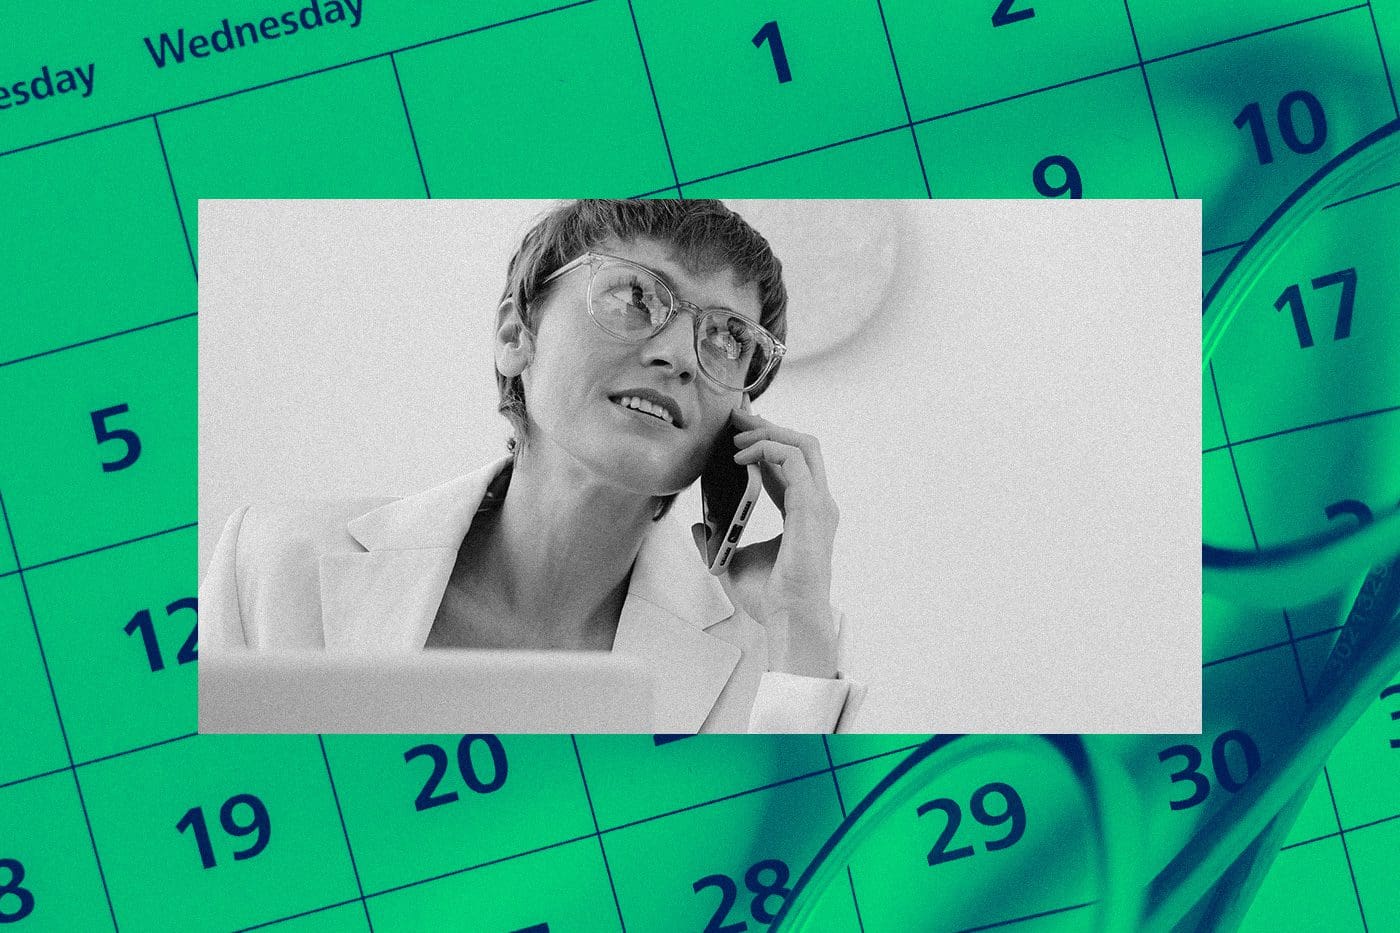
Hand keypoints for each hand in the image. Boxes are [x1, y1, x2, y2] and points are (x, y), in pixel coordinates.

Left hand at [692, 408, 840, 677]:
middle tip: (736, 417)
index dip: (765, 442)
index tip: (737, 430)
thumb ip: (717, 540)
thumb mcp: (734, 560)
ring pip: (802, 444)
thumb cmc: (771, 598)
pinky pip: (793, 459)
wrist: (788, 619)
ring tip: (737, 434)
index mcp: (804, 513)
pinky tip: (740, 455)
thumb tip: (697, 526)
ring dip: (768, 431)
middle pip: (801, 445)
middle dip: (769, 425)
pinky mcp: (812, 506)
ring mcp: (818, 504)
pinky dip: (767, 448)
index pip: (789, 464)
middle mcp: (816, 504)